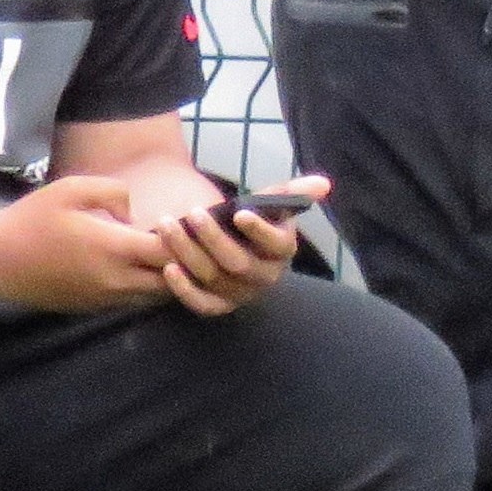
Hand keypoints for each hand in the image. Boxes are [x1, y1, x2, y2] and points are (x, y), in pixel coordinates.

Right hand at [0, 174, 176, 311]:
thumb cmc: (33, 218)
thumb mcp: (73, 188)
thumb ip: (114, 192)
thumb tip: (134, 215)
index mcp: (114, 249)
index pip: (169, 252)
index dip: (182, 239)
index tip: (181, 223)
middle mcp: (115, 280)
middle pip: (170, 281)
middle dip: (181, 264)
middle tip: (178, 243)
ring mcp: (103, 299)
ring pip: (152, 298)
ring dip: (164, 280)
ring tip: (160, 256)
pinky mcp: (92, 309)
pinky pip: (131, 303)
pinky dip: (143, 290)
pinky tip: (136, 269)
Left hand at [135, 171, 325, 319]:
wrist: (236, 252)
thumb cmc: (252, 225)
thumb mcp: (271, 206)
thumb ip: (290, 192)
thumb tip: (323, 183)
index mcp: (283, 251)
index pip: (276, 244)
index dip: (259, 230)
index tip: (239, 213)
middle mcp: (266, 277)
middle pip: (238, 262)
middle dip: (213, 238)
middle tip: (193, 213)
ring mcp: (242, 294)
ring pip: (214, 278)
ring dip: (189, 252)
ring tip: (168, 225)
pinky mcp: (220, 306)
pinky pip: (202, 304)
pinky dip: (184, 289)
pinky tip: (169, 267)